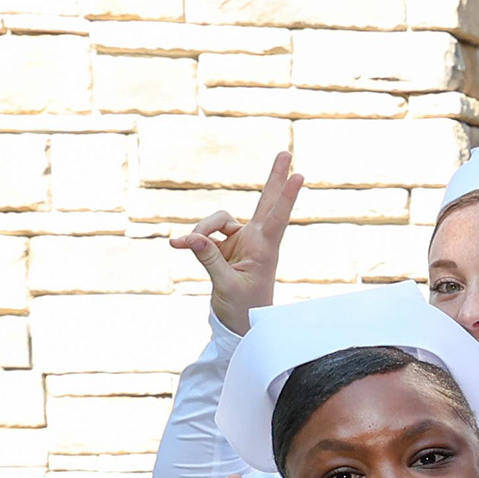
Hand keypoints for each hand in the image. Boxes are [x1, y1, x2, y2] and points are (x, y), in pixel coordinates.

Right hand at [171, 151, 302, 333]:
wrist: (240, 324)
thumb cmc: (243, 308)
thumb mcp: (224, 285)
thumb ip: (208, 258)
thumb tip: (191, 237)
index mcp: (265, 249)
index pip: (277, 217)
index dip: (286, 196)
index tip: (300, 176)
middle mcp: (256, 240)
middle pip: (266, 202)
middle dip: (275, 178)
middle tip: (286, 153)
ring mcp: (241, 240)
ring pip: (217, 220)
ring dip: (201, 229)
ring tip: (186, 245)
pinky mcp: (224, 245)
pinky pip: (204, 233)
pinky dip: (193, 239)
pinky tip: (178, 245)